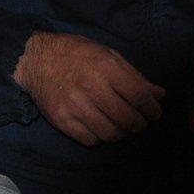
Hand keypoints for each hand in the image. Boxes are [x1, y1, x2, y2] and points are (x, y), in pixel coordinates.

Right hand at [13, 31, 164, 145]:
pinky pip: (89, 140)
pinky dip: (99, 137)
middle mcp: (90, 86)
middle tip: (140, 123)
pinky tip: (100, 127)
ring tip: (121, 126)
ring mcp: (74, 105)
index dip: (152, 109)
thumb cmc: (76, 54)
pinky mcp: (61, 119)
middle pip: (126, 119)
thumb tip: (159, 95)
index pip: (139, 96)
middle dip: (139, 125)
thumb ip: (134, 76)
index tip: (155, 113)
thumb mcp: (108, 55)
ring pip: (109, 134)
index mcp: (106, 66)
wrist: (35, 59)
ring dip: (121, 133)